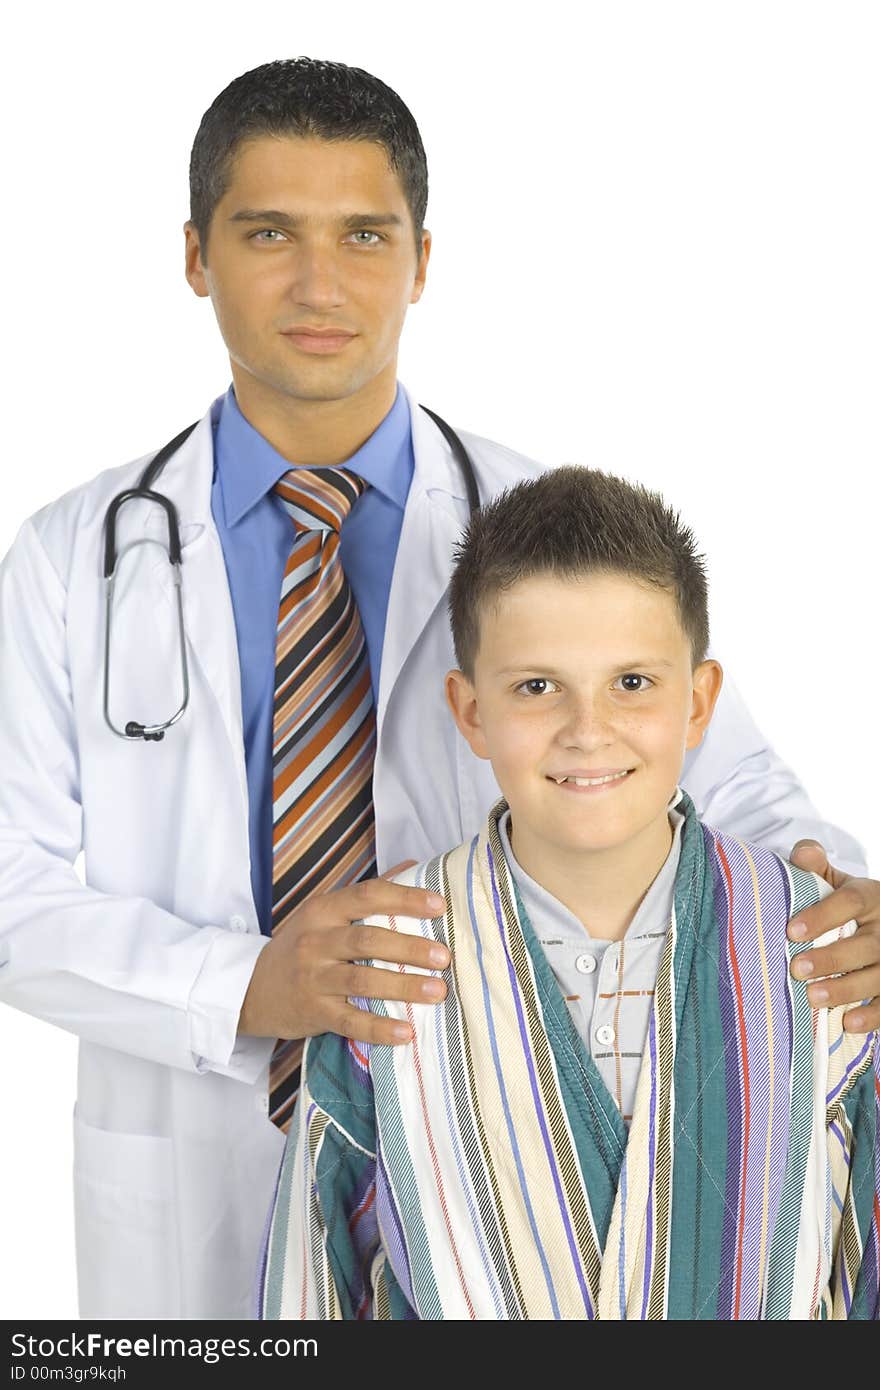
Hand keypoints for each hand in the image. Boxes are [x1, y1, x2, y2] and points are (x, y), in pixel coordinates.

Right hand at [237, 875, 449, 1045]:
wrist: (250, 988)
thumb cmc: (300, 945)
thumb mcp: (324, 912)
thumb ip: (368, 892)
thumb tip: (413, 864)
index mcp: (323, 910)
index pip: (368, 896)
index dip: (405, 898)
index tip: (439, 905)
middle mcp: (317, 941)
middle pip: (368, 940)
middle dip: (410, 948)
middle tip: (444, 956)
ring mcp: (314, 978)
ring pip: (363, 981)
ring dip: (403, 986)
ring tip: (438, 991)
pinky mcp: (314, 1013)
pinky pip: (350, 1022)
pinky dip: (379, 1029)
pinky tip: (407, 1032)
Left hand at [787, 840, 879, 1031]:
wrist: (879, 920)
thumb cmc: (848, 904)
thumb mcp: (835, 881)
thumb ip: (815, 865)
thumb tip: (802, 853)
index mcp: (870, 897)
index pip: (849, 902)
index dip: (822, 915)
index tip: (791, 931)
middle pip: (865, 944)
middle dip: (831, 958)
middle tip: (796, 968)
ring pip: (878, 975)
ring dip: (847, 989)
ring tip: (813, 998)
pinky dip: (873, 1015)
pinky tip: (849, 1023)